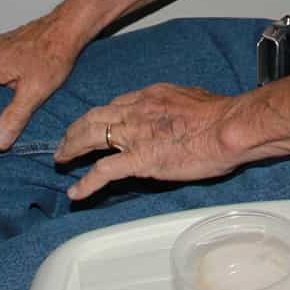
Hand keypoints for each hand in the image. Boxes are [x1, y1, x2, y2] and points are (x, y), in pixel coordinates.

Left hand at [58, 83, 242, 201]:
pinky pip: (103, 171)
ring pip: (90, 138)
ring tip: (60, 159)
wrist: (228, 127)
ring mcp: (134, 135)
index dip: (101, 116)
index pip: (115, 105)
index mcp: (150, 96)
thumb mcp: (193, 100)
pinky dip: (86, 183)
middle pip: (94, 117)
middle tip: (65, 141)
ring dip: (71, 148)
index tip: (95, 125)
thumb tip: (178, 115)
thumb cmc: (221, 115)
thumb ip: (177, 107)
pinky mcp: (138, 159)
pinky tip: (75, 192)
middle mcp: (135, 111)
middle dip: (76, 129)